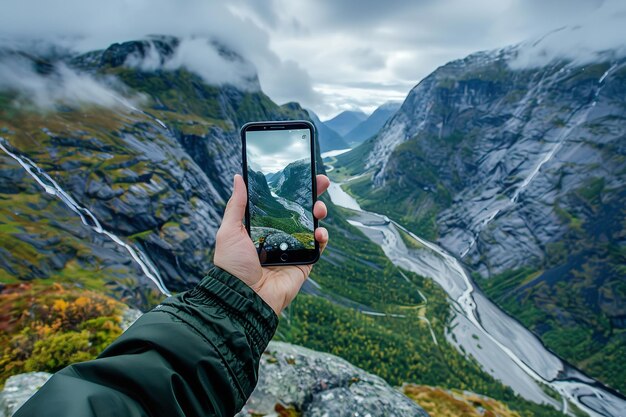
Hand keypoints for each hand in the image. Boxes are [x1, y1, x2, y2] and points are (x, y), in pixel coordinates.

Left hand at [213, 174, 329, 315]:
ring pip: (313, 225)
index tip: (301, 173)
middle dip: (313, 194)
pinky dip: (323, 236)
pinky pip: (318, 246)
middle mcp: (280, 235)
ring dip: (319, 212)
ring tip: (318, 208)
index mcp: (263, 226)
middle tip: (321, 181)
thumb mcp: (229, 231)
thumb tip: (238, 177)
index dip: (291, 189)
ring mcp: (294, 248)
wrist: (244, 296)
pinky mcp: (304, 263)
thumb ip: (237, 204)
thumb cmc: (232, 265)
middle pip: (301, 210)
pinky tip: (320, 231)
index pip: (280, 203)